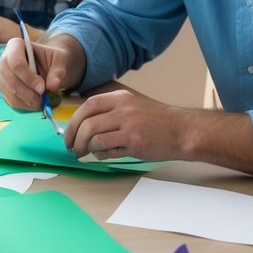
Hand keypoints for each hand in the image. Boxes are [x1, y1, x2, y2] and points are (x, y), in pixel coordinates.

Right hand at [0, 33, 82, 112]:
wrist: (47, 66)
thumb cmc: (51, 59)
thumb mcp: (60, 59)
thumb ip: (58, 70)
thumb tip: (52, 86)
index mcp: (16, 46)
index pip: (16, 63)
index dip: (28, 78)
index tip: (42, 88)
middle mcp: (4, 60)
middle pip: (10, 79)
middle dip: (27, 93)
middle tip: (42, 99)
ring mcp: (2, 76)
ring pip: (9, 92)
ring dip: (26, 101)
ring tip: (41, 102)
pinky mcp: (4, 89)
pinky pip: (10, 101)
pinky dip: (24, 106)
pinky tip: (35, 104)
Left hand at [63, 90, 185, 161]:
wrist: (183, 131)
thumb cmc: (158, 122)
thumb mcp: (133, 107)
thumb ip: (111, 112)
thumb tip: (84, 125)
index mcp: (120, 97)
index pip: (88, 105)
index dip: (74, 121)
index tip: (69, 133)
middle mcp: (122, 108)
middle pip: (86, 122)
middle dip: (74, 137)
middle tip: (72, 148)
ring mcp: (128, 124)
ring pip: (93, 136)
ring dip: (83, 148)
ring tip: (82, 153)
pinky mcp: (134, 141)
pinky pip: (106, 148)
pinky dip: (99, 154)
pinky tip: (102, 155)